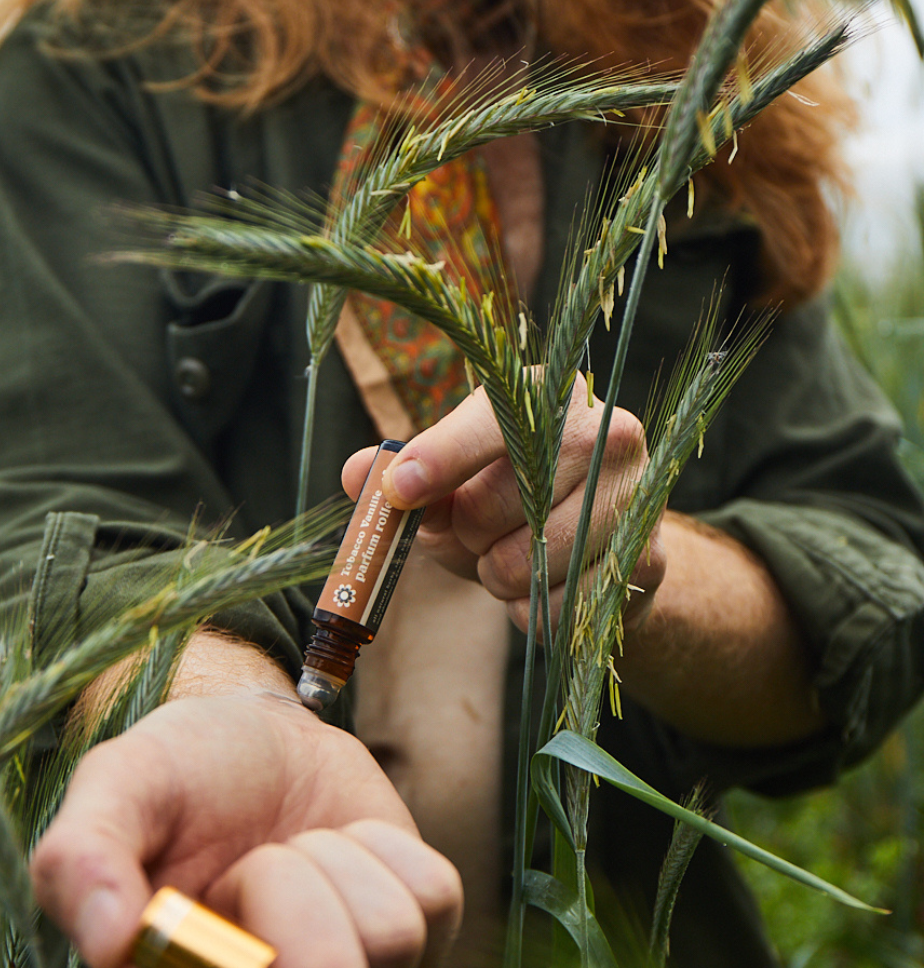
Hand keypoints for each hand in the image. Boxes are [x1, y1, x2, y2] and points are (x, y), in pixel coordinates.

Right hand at [31, 642, 461, 967]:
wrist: (258, 734)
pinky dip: (387, 849)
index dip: (259, 949)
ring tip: (291, 850)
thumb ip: (83, 857)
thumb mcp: (118, 788)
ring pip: (390, 936)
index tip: (231, 890)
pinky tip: (344, 842)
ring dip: (334, 863)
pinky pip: (434, 896)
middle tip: (251, 863)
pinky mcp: (418, 931)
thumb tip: (109, 944)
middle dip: (287, 892)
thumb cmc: (180, 770)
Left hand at [343, 383, 665, 632]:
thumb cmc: (510, 500)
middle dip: (466, 535)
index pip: (488, 425)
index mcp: (546, 395)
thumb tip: (360, 475)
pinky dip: (532, 612)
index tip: (400, 489)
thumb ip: (405, 476)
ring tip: (513, 557)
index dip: (439, 459)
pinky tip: (545, 587)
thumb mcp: (453, 481)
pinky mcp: (648, 558)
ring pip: (522, 565)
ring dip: (497, 578)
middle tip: (480, 532)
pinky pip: (556, 608)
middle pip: (491, 508)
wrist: (600, 543)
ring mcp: (633, 495)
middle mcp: (603, 431)